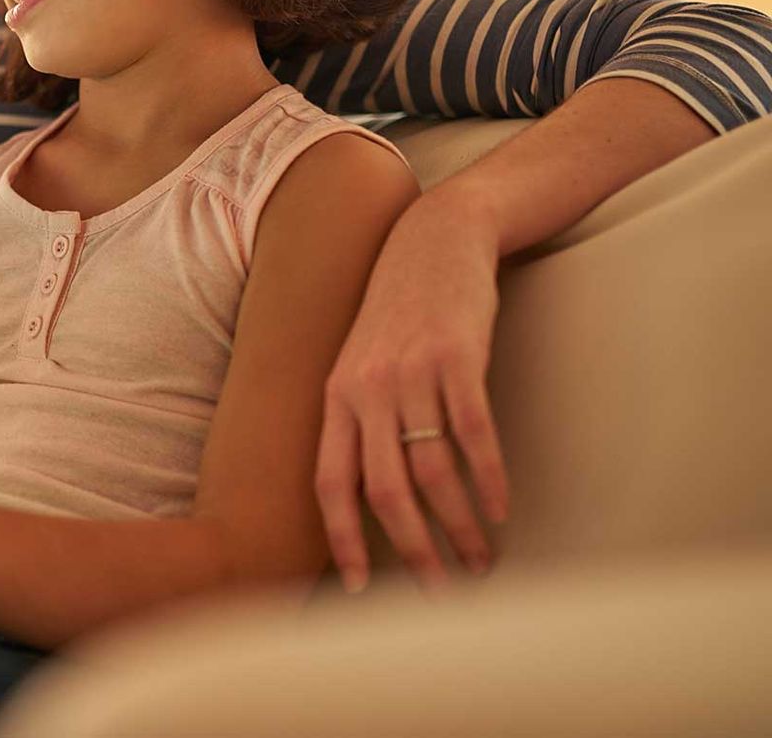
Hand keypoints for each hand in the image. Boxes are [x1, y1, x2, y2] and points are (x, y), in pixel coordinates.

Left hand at [315, 190, 509, 592]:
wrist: (432, 239)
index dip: (342, 538)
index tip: (359, 588)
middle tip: (441, 592)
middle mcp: (365, 389)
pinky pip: (473, 433)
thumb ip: (359, 418)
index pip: (329, 483)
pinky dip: (489, 479)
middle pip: (385, 491)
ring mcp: (411, 373)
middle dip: (413, 551)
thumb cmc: (399, 312)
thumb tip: (371, 490)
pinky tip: (502, 509)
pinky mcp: (457, 357)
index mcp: (336, 398)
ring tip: (481, 559)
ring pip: (433, 471)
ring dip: (460, 526)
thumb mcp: (360, 363)